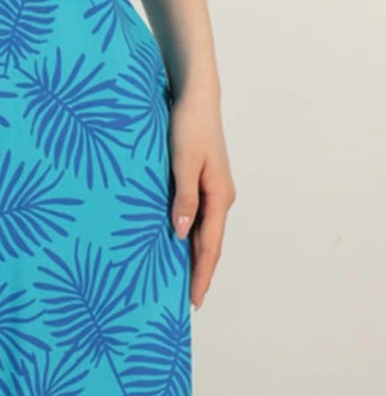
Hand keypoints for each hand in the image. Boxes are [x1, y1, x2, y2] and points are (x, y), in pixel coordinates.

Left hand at [168, 82, 235, 311]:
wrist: (196, 94)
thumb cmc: (189, 124)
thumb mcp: (183, 161)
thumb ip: (184, 197)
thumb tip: (182, 234)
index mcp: (220, 196)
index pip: (211, 246)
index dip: (202, 275)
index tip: (194, 301)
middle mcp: (220, 197)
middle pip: (210, 242)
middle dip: (199, 271)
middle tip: (185, 300)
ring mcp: (212, 188)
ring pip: (203, 229)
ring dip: (193, 253)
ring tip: (178, 278)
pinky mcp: (202, 178)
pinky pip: (197, 214)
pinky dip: (189, 232)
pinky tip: (175, 239)